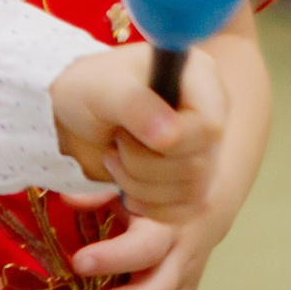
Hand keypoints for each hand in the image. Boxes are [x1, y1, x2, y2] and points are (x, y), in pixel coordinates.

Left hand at [49, 45, 225, 222]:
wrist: (77, 117)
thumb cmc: (90, 90)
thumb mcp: (101, 88)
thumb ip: (134, 104)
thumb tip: (171, 137)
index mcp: (199, 78)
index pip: (209, 126)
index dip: (171, 139)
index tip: (125, 133)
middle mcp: (212, 114)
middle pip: (198, 164)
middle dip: (141, 162)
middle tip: (115, 140)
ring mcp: (208, 151)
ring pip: (192, 192)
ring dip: (139, 184)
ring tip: (115, 156)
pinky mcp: (196, 183)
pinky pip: (185, 212)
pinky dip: (148, 206)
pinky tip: (127, 186)